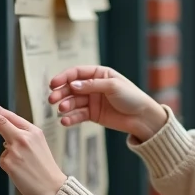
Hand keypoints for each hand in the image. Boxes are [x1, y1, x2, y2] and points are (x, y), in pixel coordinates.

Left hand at [0, 104, 66, 194]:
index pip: (11, 117)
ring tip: (25, 165)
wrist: (52, 188)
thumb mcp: (39, 144)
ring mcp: (15, 149)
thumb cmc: (46, 169)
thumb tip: (6, 130)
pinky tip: (20, 171)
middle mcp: (24, 138)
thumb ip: (24, 135)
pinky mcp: (8, 162)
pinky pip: (3, 159)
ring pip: (4, 146)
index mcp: (34, 131)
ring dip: (9, 154)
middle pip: (1, 122)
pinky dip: (9, 165)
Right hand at [48, 65, 166, 141]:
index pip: (77, 73)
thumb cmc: (132, 97)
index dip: (64, 77)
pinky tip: (65, 121)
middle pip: (71, 88)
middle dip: (61, 93)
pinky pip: (78, 115)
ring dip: (65, 105)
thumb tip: (72, 85)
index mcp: (99, 74)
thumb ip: (92, 85)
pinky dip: (71, 118)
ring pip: (73, 102)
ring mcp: (92, 101)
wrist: (142, 118)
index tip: (53, 84)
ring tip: (61, 110)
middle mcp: (93, 86)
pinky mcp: (93, 115)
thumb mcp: (113, 86)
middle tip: (52, 100)